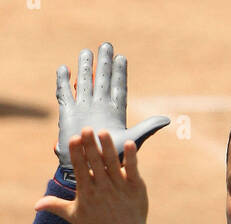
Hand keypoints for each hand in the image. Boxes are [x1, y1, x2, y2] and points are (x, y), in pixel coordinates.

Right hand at [35, 128, 148, 223]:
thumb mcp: (75, 216)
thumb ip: (56, 206)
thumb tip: (36, 205)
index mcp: (87, 192)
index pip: (80, 169)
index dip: (77, 154)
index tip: (74, 139)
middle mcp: (103, 188)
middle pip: (95, 163)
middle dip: (90, 146)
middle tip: (86, 129)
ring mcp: (119, 186)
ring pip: (112, 163)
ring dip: (107, 147)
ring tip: (103, 132)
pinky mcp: (135, 186)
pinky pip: (132, 169)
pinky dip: (131, 158)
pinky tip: (130, 143)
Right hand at [55, 42, 169, 168]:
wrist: (90, 171)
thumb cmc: (113, 159)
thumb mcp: (132, 141)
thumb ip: (147, 128)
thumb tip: (168, 120)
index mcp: (115, 111)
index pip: (118, 87)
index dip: (120, 72)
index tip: (121, 58)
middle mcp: (100, 107)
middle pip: (102, 80)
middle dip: (104, 63)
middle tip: (106, 46)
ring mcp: (84, 109)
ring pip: (84, 83)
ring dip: (85, 67)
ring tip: (86, 52)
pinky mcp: (68, 114)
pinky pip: (64, 94)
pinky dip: (63, 81)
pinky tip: (64, 69)